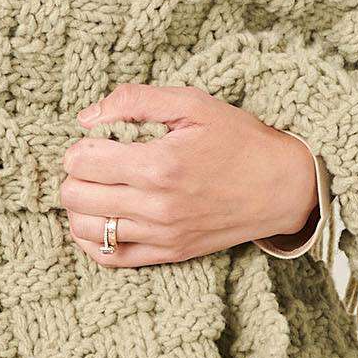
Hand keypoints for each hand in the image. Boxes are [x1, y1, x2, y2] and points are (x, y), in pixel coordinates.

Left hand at [61, 83, 317, 265]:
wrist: (283, 186)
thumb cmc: (239, 139)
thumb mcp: (193, 103)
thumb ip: (136, 101)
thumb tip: (86, 118)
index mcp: (159, 164)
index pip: (82, 161)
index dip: (79, 147)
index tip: (97, 141)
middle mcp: (156, 205)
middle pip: (76, 196)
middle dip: (75, 175)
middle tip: (95, 164)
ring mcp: (161, 235)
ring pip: (86, 228)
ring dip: (81, 206)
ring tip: (99, 189)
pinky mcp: (169, 254)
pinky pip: (109, 257)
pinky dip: (93, 240)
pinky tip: (101, 219)